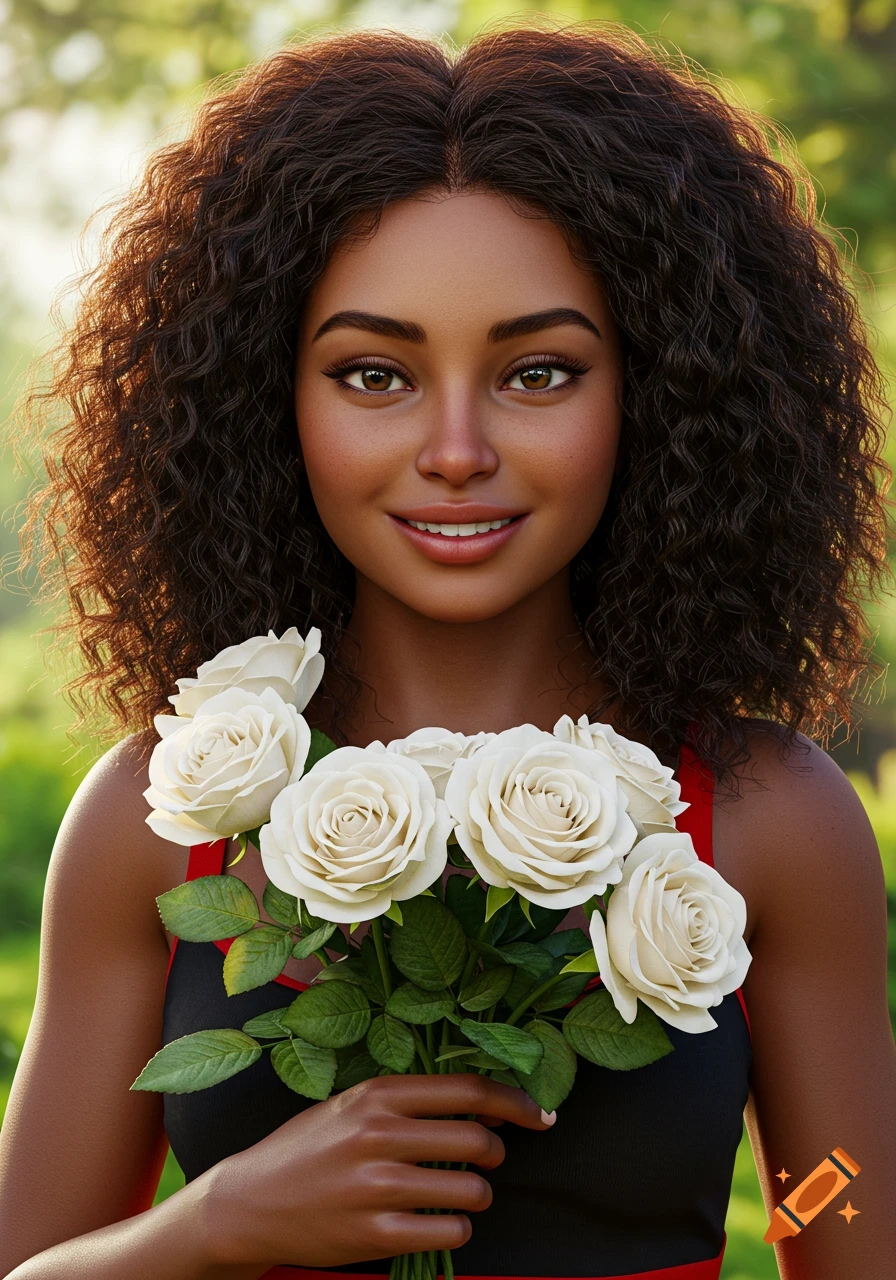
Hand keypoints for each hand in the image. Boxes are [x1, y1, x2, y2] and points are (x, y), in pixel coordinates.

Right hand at [205, 1073, 556, 1269]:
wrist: (249, 1203)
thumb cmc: (307, 1148)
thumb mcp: (352, 1105)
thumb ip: (408, 1101)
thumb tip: (480, 1102)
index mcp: (377, 1095)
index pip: (468, 1090)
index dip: (514, 1102)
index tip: (539, 1114)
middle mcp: (379, 1135)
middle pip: (478, 1139)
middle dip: (497, 1151)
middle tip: (488, 1159)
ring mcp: (377, 1187)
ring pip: (471, 1190)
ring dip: (477, 1194)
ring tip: (459, 1193)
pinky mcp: (374, 1234)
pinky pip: (450, 1232)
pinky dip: (456, 1229)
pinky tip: (439, 1222)